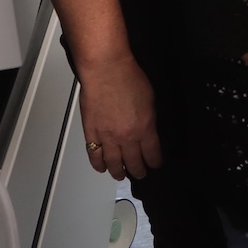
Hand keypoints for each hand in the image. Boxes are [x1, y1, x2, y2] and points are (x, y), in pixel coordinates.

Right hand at [78, 53, 162, 180]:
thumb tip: (148, 130)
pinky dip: (98, 164)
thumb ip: (150, 119)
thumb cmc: (130, 79)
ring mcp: (107, 137)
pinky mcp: (91, 133)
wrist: (106, 72)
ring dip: (118, 172)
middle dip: (138, 170)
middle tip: (140, 174)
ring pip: (113, 163)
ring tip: (121, 175)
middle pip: (133, 162)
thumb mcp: (151, 100)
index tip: (156, 165)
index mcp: (145, 128)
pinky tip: (102, 167)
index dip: (155, 162)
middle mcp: (126, 137)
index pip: (152, 154)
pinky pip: (94, 154)